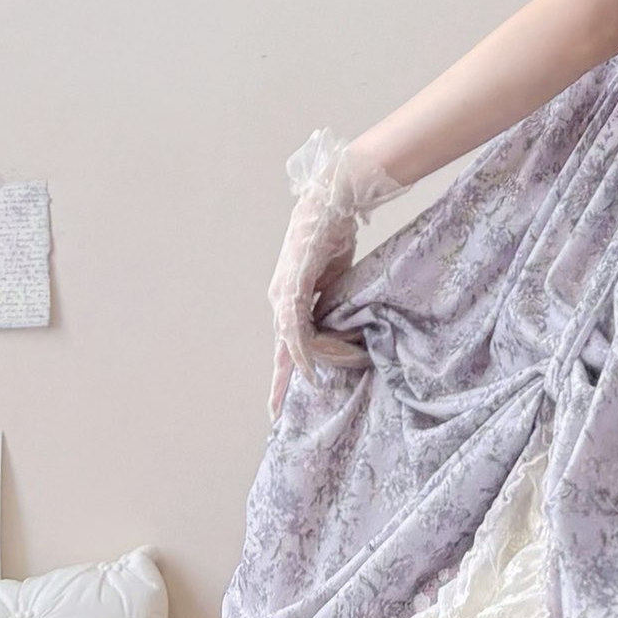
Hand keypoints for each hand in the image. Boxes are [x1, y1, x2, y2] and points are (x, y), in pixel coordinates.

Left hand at [267, 130, 403, 419]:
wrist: (331, 202)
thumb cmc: (333, 234)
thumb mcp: (334, 278)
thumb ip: (332, 302)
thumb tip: (342, 326)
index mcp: (289, 296)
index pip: (287, 341)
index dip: (287, 369)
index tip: (283, 398)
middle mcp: (280, 298)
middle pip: (280, 350)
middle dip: (279, 383)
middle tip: (275, 415)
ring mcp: (283, 293)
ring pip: (289, 342)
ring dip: (301, 366)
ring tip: (311, 386)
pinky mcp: (293, 286)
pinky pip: (295, 327)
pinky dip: (301, 349)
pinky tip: (307, 368)